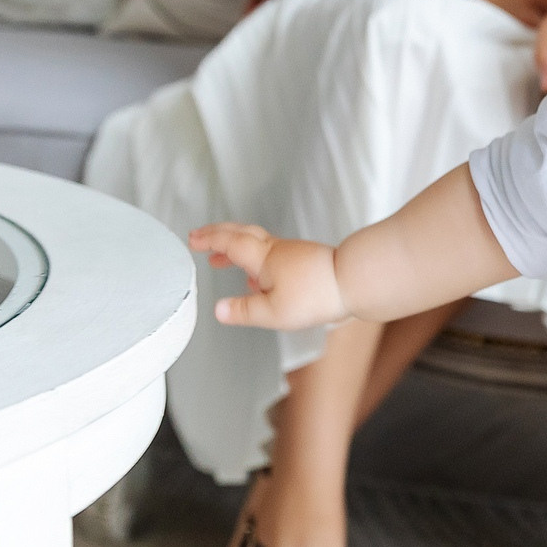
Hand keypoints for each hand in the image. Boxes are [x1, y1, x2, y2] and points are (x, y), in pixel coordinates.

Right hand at [187, 222, 347, 329]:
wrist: (354, 281)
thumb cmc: (317, 295)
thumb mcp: (273, 312)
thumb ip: (244, 310)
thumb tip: (218, 310)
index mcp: (264, 258)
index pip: (229, 242)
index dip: (208, 239)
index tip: (192, 239)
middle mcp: (276, 250)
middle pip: (241, 234)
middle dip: (218, 236)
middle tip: (200, 239)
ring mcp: (292, 253)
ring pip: (257, 243)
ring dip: (235, 248)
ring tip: (221, 262)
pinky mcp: (304, 260)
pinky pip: (272, 253)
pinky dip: (255, 259)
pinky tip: (257, 280)